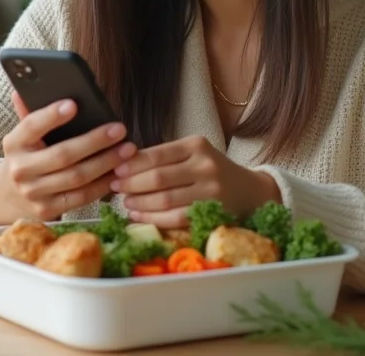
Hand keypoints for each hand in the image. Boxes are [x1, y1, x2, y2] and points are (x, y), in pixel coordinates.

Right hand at [0, 92, 136, 224]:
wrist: (9, 195)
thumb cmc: (28, 154)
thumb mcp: (25, 134)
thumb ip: (31, 111)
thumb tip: (25, 87)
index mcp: (14, 143)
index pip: (31, 125)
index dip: (52, 115)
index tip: (74, 104)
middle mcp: (20, 170)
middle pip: (63, 154)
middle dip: (95, 141)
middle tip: (119, 129)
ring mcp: (34, 193)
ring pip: (77, 177)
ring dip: (106, 162)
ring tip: (127, 149)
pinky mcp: (48, 210)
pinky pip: (82, 197)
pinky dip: (103, 184)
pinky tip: (119, 171)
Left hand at [109, 135, 280, 228]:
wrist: (250, 191)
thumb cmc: (212, 171)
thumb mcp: (193, 154)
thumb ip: (165, 157)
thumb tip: (124, 164)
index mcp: (196, 145)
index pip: (156, 154)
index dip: (132, 164)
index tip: (115, 170)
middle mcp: (204, 165)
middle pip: (158, 177)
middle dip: (131, 185)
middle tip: (114, 188)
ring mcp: (210, 190)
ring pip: (164, 199)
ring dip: (139, 203)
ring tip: (125, 203)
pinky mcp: (211, 211)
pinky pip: (175, 218)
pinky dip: (153, 219)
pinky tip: (139, 217)